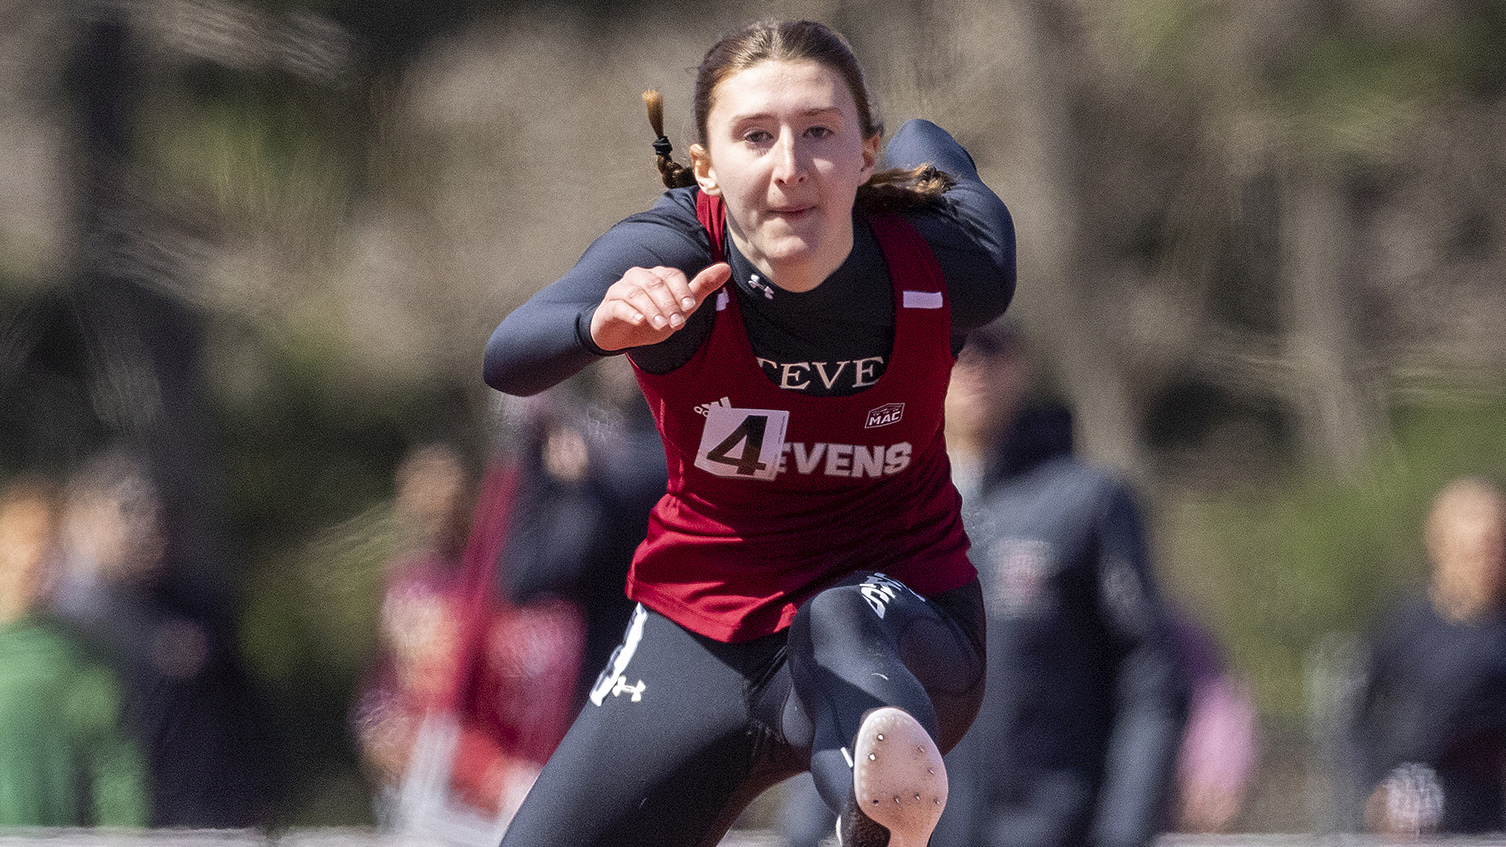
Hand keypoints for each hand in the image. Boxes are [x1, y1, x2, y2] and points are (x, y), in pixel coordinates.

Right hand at [589, 263, 729, 351]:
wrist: (620, 336)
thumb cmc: (653, 318)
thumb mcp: (679, 307)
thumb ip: (701, 288)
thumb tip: (726, 268)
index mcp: (658, 276)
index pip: (672, 275)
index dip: (682, 290)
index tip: (690, 308)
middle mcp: (638, 277)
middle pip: (655, 284)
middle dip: (669, 304)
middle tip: (678, 324)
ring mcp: (621, 289)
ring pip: (636, 293)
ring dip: (652, 310)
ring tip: (662, 326)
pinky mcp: (608, 305)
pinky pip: (618, 305)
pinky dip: (630, 312)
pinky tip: (640, 321)